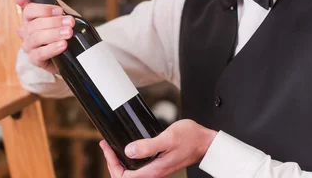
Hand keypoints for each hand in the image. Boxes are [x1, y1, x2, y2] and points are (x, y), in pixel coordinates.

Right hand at [15, 0, 79, 73]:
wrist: (75, 49)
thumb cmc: (64, 29)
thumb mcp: (61, 13)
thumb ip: (48, 3)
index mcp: (30, 18)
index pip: (29, 10)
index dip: (44, 9)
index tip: (59, 10)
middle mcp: (26, 32)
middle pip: (34, 24)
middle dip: (54, 22)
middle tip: (70, 22)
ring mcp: (29, 46)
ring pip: (36, 38)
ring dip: (54, 34)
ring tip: (68, 33)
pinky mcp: (35, 59)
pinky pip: (40, 54)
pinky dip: (52, 48)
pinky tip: (62, 45)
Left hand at [99, 119, 217, 177]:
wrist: (205, 142)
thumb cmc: (191, 138)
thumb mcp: (168, 138)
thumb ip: (148, 145)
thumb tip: (129, 151)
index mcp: (154, 170)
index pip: (124, 177)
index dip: (112, 164)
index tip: (107, 148)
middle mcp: (154, 173)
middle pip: (125, 177)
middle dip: (112, 163)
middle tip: (106, 146)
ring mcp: (156, 170)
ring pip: (131, 174)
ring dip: (119, 163)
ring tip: (111, 148)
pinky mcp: (158, 165)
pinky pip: (138, 168)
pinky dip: (128, 161)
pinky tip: (126, 150)